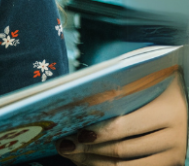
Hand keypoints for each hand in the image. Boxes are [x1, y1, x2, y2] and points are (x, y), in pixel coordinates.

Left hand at [56, 76, 187, 164]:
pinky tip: (87, 161)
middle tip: (64, 146)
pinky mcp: (166, 165)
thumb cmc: (158, 87)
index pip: (124, 127)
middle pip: (121, 151)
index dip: (97, 133)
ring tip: (71, 154)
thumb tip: (78, 104)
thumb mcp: (143, 83)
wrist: (185, 103)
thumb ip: (115, 92)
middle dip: (87, 150)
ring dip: (92, 163)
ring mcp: (172, 155)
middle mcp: (173, 138)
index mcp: (167, 112)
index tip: (76, 133)